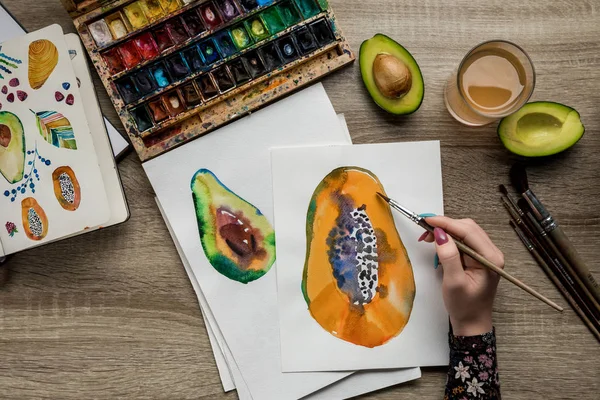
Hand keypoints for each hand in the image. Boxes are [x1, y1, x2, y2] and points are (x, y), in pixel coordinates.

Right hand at [418, 217, 503, 335]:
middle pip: (467, 228)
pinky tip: (437, 243)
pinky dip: (449, 239)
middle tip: (423, 230)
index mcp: (490, 258)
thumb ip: (449, 257)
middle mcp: (491, 252)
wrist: (472, 323)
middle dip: (445, 225)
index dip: (446, 223)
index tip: (426, 220)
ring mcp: (485, 254)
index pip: (468, 231)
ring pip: (464, 232)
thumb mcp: (454, 283)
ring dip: (446, 231)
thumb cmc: (464, 306)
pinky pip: (463, 240)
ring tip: (427, 237)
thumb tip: (440, 234)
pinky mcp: (477, 257)